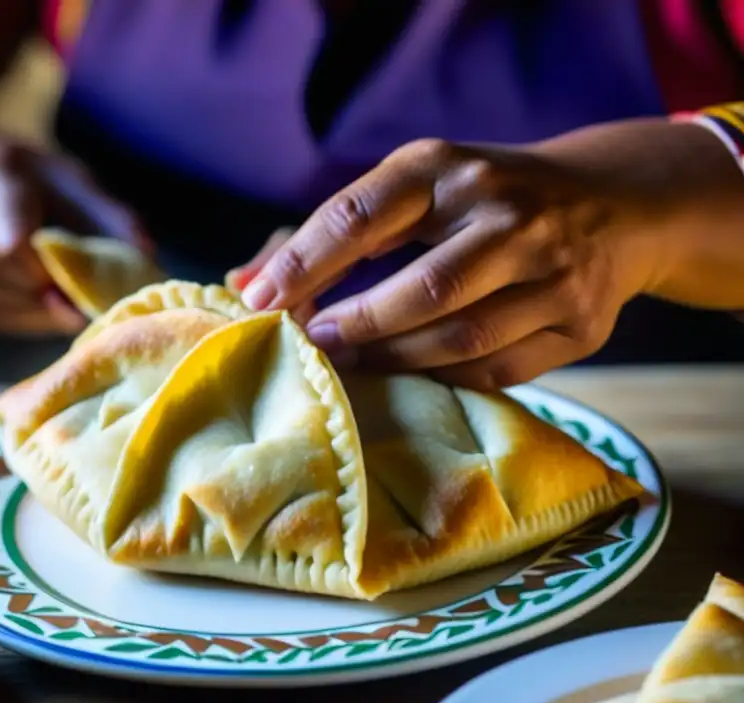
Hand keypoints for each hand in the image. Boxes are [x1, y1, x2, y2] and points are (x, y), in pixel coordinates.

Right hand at [0, 119, 149, 333]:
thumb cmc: (23, 181)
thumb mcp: (67, 180)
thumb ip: (107, 218)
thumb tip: (147, 261)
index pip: (11, 238)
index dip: (40, 272)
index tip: (64, 291)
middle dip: (36, 291)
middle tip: (62, 292)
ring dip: (21, 309)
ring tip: (41, 292)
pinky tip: (12, 296)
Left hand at [238, 120, 743, 388]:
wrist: (613, 203)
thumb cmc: (484, 199)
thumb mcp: (420, 187)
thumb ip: (336, 232)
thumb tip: (244, 284)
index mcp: (452, 169)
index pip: (363, 214)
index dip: (304, 263)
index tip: (258, 301)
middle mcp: (511, 215)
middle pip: (421, 291)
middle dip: (355, 325)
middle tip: (312, 344)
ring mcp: (555, 272)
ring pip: (460, 338)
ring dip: (392, 360)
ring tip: (351, 363)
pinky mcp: (580, 324)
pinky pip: (495, 370)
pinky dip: (441, 378)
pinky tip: (410, 375)